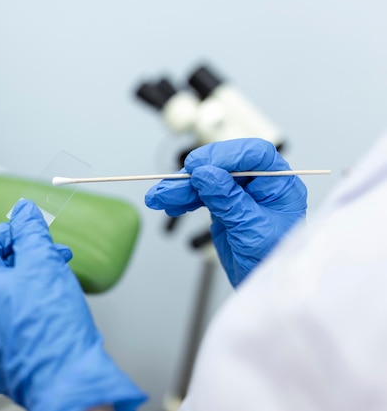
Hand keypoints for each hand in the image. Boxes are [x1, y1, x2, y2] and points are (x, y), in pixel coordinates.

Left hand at [0, 200, 145, 410]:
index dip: (15, 232)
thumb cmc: (49, 326)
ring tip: (58, 281)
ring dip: (28, 280)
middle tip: (55, 256)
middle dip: (27, 257)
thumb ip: (30, 230)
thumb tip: (23, 210)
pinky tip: (49, 307)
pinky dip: (24, 307)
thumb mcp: (42, 262)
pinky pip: (4, 320)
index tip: (37, 234)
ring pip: (0, 294)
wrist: (65, 381)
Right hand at [145, 139, 306, 286]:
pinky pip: (200, 195)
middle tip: (171, 184)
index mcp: (278, 184)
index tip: (200, 166)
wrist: (262, 283)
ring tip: (159, 197)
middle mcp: (259, 184)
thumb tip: (205, 174)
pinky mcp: (223, 205)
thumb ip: (228, 200)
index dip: (226, 156)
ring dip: (180, 187)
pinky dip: (182, 198)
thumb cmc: (271, 259)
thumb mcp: (251, 229)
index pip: (254, 154)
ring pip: (206, 180)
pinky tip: (169, 203)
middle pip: (223, 166)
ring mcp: (239, 194)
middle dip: (194, 175)